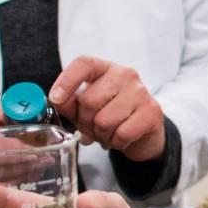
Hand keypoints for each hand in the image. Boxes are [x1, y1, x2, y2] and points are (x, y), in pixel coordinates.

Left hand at [51, 56, 165, 161]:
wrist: (144, 132)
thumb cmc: (112, 115)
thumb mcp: (87, 107)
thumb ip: (70, 103)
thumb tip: (57, 100)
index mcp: (105, 69)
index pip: (84, 64)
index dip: (66, 81)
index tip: (55, 98)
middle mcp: (125, 75)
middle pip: (89, 100)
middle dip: (85, 122)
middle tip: (92, 128)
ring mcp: (141, 93)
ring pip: (104, 121)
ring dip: (101, 135)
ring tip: (108, 134)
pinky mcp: (151, 112)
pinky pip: (122, 134)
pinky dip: (116, 142)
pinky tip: (120, 138)